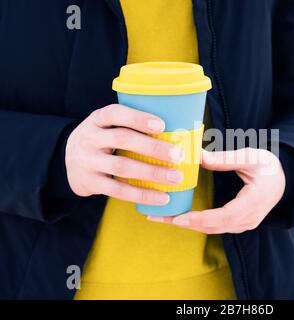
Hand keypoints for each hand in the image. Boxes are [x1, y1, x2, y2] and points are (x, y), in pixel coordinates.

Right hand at [65, 104, 184, 204]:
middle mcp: (89, 138)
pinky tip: (162, 197)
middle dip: (153, 148)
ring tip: (176, 177)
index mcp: (97, 119)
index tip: (162, 125)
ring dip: (152, 172)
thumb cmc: (101, 141)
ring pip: (122, 167)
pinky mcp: (89, 183)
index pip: (114, 113)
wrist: (66, 162)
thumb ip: (131, 126)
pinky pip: (118, 190)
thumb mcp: (106, 127)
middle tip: (178, 155)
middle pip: (122, 139)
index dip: (138, 118)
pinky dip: (142, 194)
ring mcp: (87, 161)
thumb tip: (177, 131)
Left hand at [147, 148, 285, 233]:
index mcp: (255, 200)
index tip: (179, 218)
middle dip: (186, 224)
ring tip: (163, 218)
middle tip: (159, 218)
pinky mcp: (240, 223)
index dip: (201, 219)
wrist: (284, 180)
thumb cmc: (268, 166)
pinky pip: (216, 227)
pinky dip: (198, 223)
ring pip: (214, 229)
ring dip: (189, 225)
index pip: (225, 216)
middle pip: (215, 226)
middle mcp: (250, 217)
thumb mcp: (250, 156)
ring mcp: (246, 223)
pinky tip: (181, 217)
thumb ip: (225, 158)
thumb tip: (197, 156)